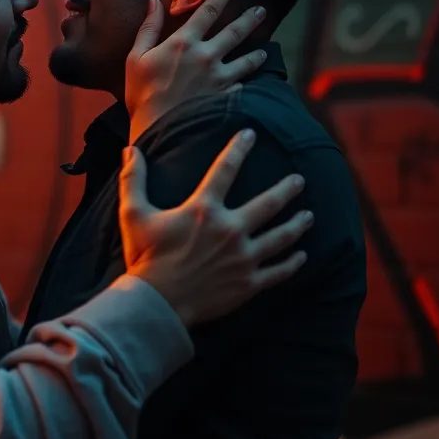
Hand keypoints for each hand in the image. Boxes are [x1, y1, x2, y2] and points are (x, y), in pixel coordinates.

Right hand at [118, 129, 310, 326]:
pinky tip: (301, 257)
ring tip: (309, 216)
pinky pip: (278, 271)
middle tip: (299, 180)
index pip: (225, 169)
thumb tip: (130, 150)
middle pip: (268, 203)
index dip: (239, 148)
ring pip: (281, 237)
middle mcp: (229, 229)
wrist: (156, 303)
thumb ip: (133, 179)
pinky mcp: (248, 283)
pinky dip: (292, 263)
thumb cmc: (144, 257)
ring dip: (298, 225)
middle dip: (286, 189)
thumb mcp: (133, 214)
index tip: (251, 134)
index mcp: (203, 209)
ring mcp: (243, 257)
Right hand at [125, 0, 268, 143]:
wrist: (158, 128)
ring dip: (257, 51)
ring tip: (265, 49)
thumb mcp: (136, 57)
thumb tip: (153, 1)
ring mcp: (219, 77)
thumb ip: (148, 28)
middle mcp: (206, 55)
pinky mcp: (225, 97)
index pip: (209, 9)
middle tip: (262, 9)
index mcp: (184, 42)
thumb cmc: (142, 93)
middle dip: (250, 17)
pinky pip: (242, 86)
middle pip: (235, 30)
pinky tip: (253, 83)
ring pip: (247, 59)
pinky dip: (248, 83)